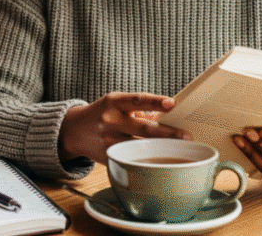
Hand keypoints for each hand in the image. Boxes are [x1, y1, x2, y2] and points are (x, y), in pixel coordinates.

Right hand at [59, 92, 189, 163]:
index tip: (172, 103)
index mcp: (114, 102)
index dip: (155, 102)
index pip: (138, 100)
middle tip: (187, 137)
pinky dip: (146, 159)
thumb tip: (167, 116)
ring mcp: (109, 140)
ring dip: (161, 149)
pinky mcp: (109, 156)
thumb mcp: (117, 104)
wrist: (74, 130)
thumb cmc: (102, 113)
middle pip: (143, 128)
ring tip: (179, 151)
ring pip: (139, 146)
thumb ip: (139, 109)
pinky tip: (160, 162)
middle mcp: (111, 120)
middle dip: (167, 133)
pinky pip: (131, 158)